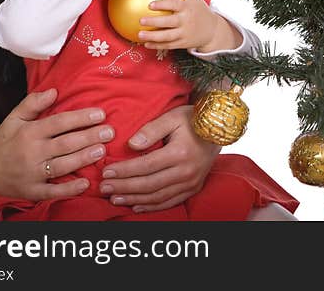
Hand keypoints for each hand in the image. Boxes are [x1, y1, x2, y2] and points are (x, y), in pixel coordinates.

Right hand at [0, 88, 114, 199]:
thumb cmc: (5, 139)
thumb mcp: (15, 117)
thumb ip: (33, 103)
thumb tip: (54, 91)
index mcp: (29, 133)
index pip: (59, 122)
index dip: (81, 118)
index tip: (101, 114)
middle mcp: (31, 153)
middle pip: (65, 144)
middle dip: (89, 137)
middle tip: (109, 132)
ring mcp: (31, 173)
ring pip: (62, 166)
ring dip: (83, 158)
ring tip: (102, 150)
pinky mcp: (31, 191)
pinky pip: (52, 191)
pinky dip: (68, 189)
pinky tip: (85, 184)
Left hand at [98, 105, 220, 211]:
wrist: (220, 129)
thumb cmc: (193, 120)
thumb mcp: (172, 117)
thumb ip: (151, 129)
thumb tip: (132, 145)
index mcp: (180, 153)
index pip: (145, 166)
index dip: (124, 170)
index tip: (106, 171)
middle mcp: (186, 171)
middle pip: (148, 185)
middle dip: (123, 187)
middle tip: (104, 187)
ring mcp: (191, 182)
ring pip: (157, 197)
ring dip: (134, 199)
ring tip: (114, 198)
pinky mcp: (193, 188)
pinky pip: (170, 202)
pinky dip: (152, 207)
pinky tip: (136, 206)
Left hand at [137, 0, 238, 51]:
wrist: (213, 31)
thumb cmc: (201, 11)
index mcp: (188, 8)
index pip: (174, 5)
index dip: (162, 5)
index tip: (150, 4)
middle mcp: (186, 21)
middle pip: (169, 22)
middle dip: (154, 22)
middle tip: (141, 20)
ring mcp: (184, 33)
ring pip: (167, 36)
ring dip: (152, 36)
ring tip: (139, 34)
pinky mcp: (183, 43)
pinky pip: (168, 45)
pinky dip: (157, 46)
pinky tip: (146, 44)